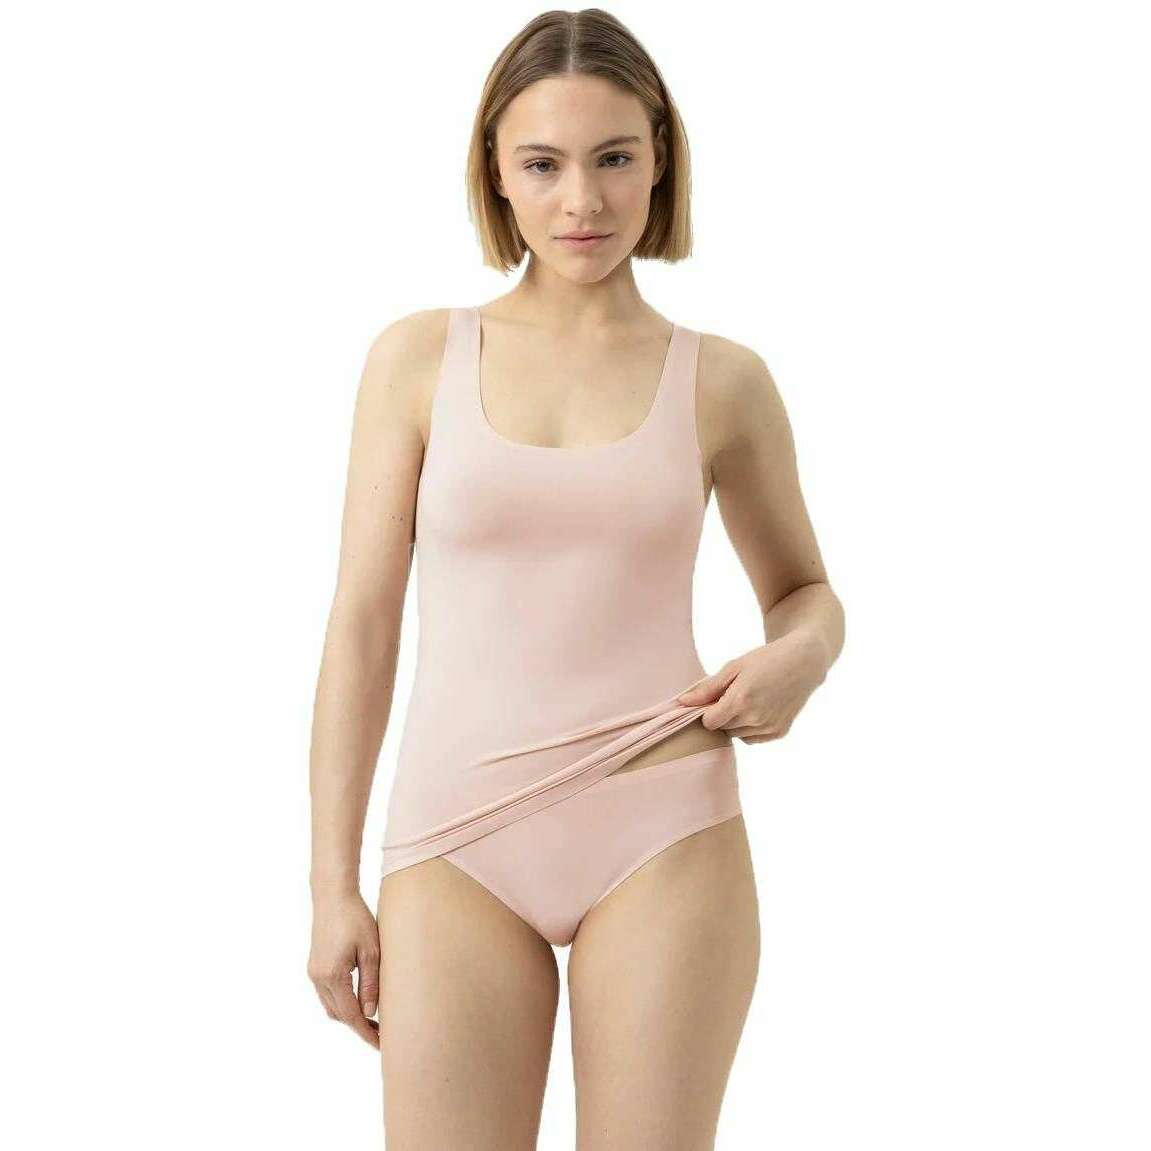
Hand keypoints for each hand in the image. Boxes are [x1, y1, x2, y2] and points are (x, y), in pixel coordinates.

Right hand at [307, 889, 380, 1048]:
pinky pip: (328, 995)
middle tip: (383, 1034)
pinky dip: (342, 1003)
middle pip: (339, 1015)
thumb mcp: (371, 951)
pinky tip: (358, 1000)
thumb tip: (371, 1013)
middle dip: (359, 1027)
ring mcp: (313, 973)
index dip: (366, 1033)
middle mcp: (318, 979)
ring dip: (350, 1016)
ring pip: (332, 1007)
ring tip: (374, 1020)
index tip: (382, 1045)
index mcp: (332, 976)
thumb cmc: (356, 918)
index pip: (351, 1016)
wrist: (333, 896)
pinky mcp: (315, 966)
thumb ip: (370, 984)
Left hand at [675, 630, 828, 743]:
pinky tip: (759, 708)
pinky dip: (750, 728)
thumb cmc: (765, 660)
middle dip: (722, 714)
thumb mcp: (733, 667)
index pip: (709, 722)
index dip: (708, 710)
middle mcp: (755, 718)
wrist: (803, 662)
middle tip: (734, 694)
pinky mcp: (779, 732)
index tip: (715, 697)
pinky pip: (752, 738)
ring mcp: (769, 728)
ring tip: (749, 699)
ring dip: (736, 722)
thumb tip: (682, 702)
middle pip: (722, 728)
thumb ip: (707, 688)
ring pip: (737, 734)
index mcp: (740, 701)